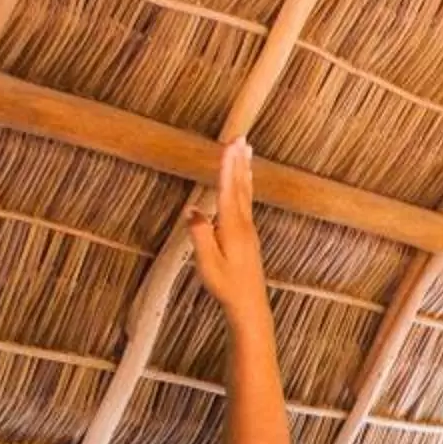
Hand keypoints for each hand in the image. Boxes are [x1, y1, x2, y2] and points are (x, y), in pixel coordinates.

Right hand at [183, 140, 269, 325]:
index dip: (228, 167)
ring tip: (246, 151)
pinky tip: (244, 182)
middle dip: (239, 161)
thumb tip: (192, 211)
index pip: (229, 190)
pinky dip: (244, 186)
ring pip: (246, 194)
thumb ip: (200, 235)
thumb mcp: (207, 262)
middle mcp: (244, 225)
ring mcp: (249, 230)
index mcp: (233, 228)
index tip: (230, 146)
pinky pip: (246, 203)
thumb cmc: (227, 286)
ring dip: (244, 170)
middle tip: (241, 138)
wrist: (250, 305)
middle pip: (241, 187)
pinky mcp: (248, 236)